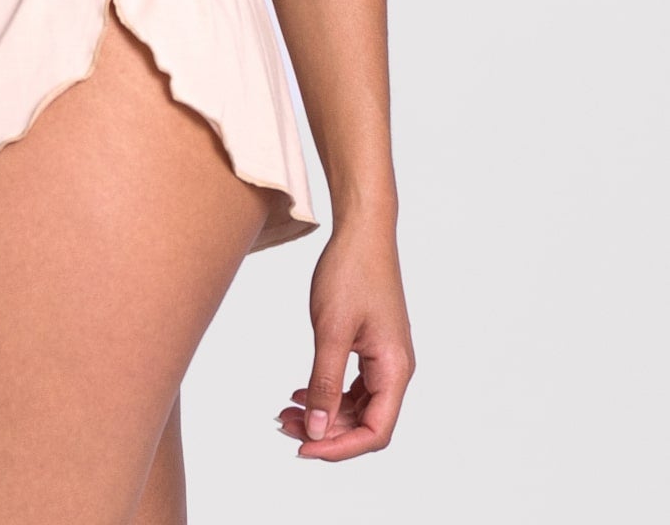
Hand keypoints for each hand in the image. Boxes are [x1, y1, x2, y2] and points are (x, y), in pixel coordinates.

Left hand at [276, 221, 414, 460]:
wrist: (362, 230)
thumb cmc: (351, 272)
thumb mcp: (331, 330)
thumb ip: (325, 383)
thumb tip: (317, 431)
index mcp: (394, 369)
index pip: (375, 432)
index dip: (339, 448)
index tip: (302, 448)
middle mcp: (395, 369)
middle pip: (364, 422)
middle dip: (324, 431)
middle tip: (282, 426)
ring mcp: (384, 357)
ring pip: (355, 405)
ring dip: (323, 413)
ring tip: (284, 412)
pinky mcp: (371, 345)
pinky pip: (351, 384)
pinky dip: (326, 392)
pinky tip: (299, 392)